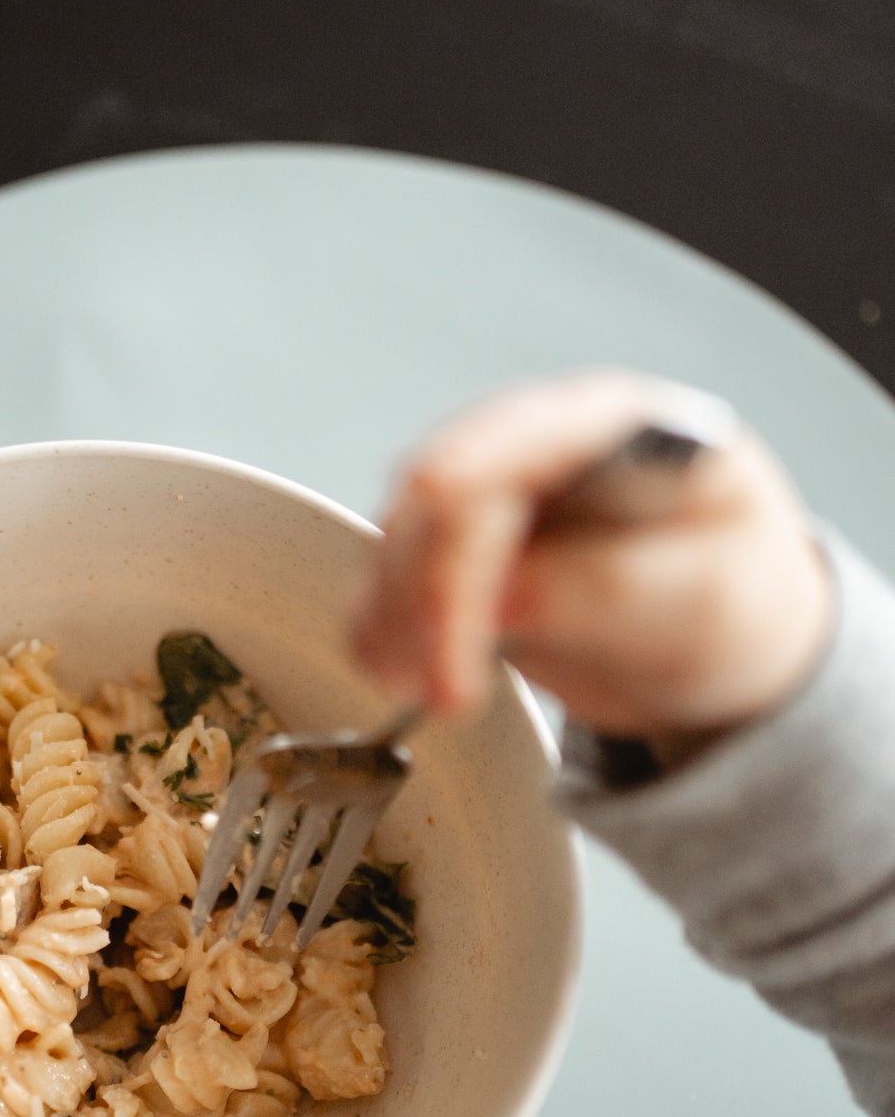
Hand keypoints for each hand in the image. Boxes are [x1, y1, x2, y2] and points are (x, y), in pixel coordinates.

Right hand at [350, 369, 832, 752]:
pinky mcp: (465, 539)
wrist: (727, 630)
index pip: (494, 470)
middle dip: (422, 602)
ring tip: (417, 690)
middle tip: (442, 695)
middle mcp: (539, 438)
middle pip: (432, 498)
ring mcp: (495, 484)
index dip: (457, 571)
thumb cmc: (734, 597)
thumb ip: (605, 586)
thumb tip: (499, 599)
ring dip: (393, 616)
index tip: (454, 669)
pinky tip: (394, 669)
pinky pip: (395, 570)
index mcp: (610, 422)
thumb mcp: (704, 597)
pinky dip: (382, 624)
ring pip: (401, 532)